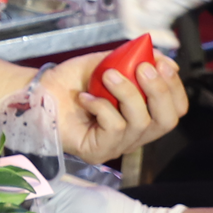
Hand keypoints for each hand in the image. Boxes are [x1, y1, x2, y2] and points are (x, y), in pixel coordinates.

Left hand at [43, 51, 186, 163]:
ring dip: (127, 93)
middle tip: (142, 68)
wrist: (37, 92)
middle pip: (166, 121)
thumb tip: (165, 61)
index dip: (174, 88)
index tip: (163, 65)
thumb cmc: (70, 82)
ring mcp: (117, 145)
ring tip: (108, 76)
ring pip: (140, 122)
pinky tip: (86, 98)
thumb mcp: (107, 63)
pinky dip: (103, 107)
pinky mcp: (98, 151)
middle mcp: (134, 134)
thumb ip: (134, 60)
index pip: (174, 109)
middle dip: (159, 91)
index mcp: (141, 114)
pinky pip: (114, 128)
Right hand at [116, 0, 212, 33]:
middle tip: (161, 42)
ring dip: (154, 35)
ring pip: (145, 21)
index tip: (143, 35)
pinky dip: (163, 33)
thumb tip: (145, 10)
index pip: (127, 0)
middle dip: (143, 30)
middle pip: (134, 14)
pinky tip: (172, 40)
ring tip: (170, 43)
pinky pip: (158, 23)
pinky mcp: (171, 5)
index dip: (131, 20)